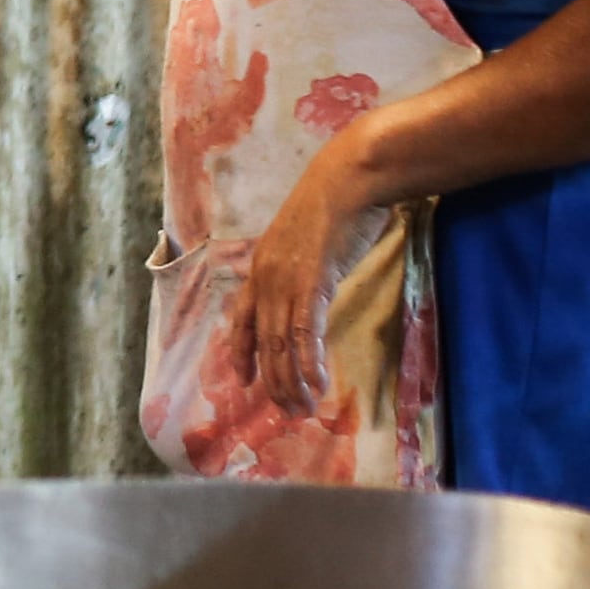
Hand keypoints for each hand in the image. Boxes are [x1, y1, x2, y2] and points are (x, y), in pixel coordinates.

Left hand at [235, 143, 377, 413]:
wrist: (348, 178)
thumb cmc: (335, 204)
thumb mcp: (306, 241)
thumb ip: (302, 267)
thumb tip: (311, 287)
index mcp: (260, 268)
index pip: (241, 320)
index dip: (241, 352)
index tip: (245, 380)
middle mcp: (265, 278)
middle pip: (263, 341)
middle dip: (272, 380)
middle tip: (287, 410)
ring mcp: (286, 281)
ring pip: (281, 344)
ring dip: (290, 381)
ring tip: (301, 408)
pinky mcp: (312, 284)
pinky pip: (306, 333)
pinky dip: (309, 363)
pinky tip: (316, 385)